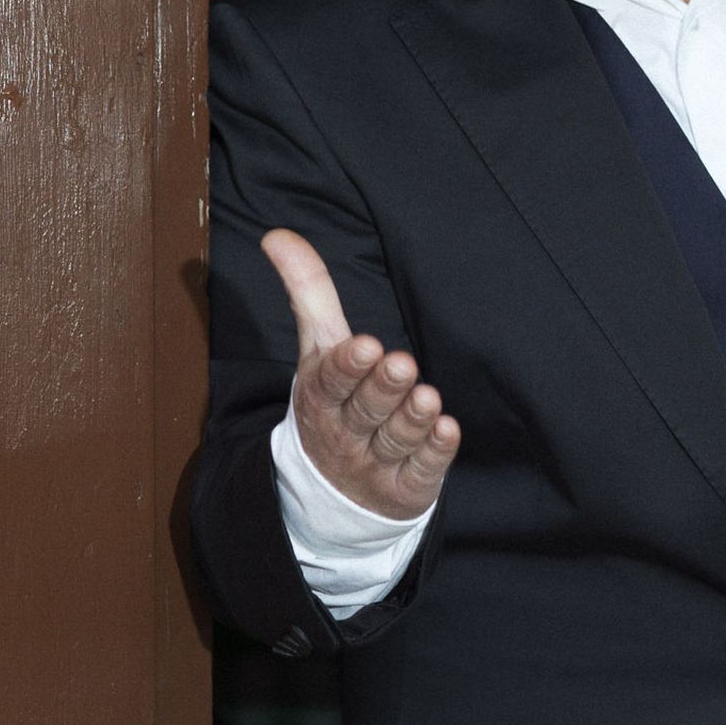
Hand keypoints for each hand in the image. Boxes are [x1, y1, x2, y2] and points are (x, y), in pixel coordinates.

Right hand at [262, 228, 460, 519]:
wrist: (332, 489)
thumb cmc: (333, 401)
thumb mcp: (318, 349)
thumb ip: (308, 292)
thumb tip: (277, 235)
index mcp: (320, 395)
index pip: (331, 380)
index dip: (348, 365)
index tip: (367, 345)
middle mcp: (344, 431)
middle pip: (365, 409)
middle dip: (383, 387)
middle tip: (402, 363)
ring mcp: (373, 463)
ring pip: (394, 440)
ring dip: (412, 419)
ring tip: (428, 397)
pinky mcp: (403, 488)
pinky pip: (420, 471)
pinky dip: (434, 453)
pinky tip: (448, 431)